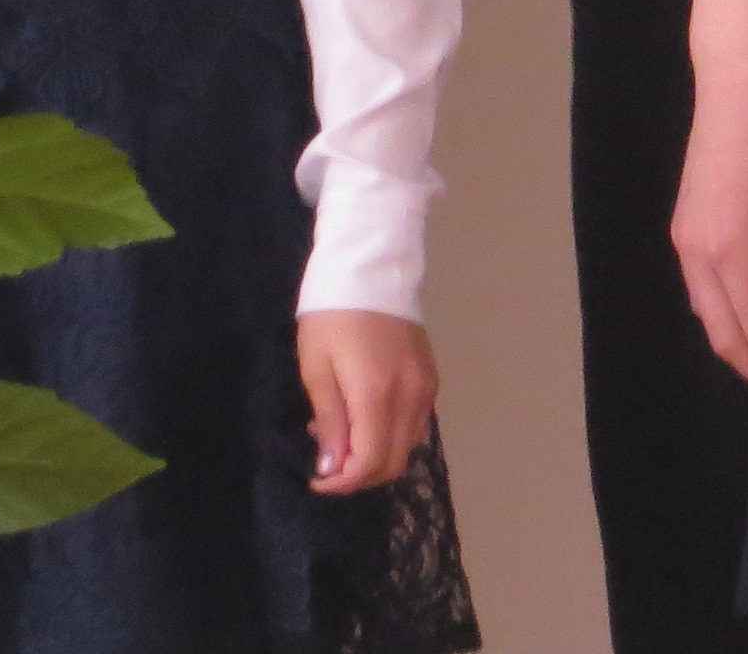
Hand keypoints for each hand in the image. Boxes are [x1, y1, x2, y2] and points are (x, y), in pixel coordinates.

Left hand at [295, 309, 437, 494]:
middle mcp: (410, 397)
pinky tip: (365, 417)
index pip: (369, 463)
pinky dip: (391, 436)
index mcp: (377, 395)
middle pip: (394, 463)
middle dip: (359, 476)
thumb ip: (329, 421)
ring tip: (340, 434)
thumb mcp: (317, 368)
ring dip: (375, 456)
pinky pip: (415, 425)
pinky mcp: (431, 377)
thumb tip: (332, 470)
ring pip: (408, 447)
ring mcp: (426, 387)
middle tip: (326, 462)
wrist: (370, 265)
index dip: (342, 483)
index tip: (316, 478)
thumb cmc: (331, 315)